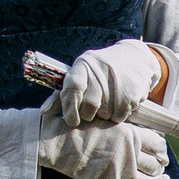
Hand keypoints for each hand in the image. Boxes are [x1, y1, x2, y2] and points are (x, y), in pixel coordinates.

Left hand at [40, 38, 162, 132]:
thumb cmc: (100, 70)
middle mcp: (101, 71)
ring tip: (106, 103)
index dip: (69, 107)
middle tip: (91, 112)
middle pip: (89, 105)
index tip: (71, 120)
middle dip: (88, 114)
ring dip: (103, 115)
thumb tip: (44, 111)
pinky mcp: (132, 93)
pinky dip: (117, 116)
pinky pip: (119, 116)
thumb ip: (64, 93)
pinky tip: (118, 103)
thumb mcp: (81, 73)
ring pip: (105, 114)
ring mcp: (118, 82)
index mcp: (84, 65)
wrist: (134, 57)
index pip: (73, 88)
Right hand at [41, 114, 171, 178]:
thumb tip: (143, 137)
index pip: (157, 145)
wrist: (58, 141)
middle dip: (160, 167)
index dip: (162, 150)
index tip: (163, 153)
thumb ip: (125, 130)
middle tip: (163, 169)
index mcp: (130, 135)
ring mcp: (120, 172)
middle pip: (154, 164)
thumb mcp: (107, 121)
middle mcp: (129, 154)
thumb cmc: (79, 127)